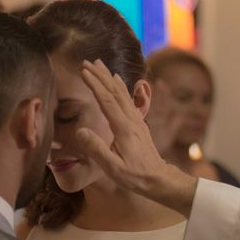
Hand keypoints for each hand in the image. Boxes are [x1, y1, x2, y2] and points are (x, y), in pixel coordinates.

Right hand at [76, 60, 196, 216]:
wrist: (158, 178)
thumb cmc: (134, 176)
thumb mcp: (112, 168)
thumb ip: (96, 149)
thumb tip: (81, 131)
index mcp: (123, 128)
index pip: (106, 100)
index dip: (94, 84)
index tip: (83, 71)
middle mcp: (131, 119)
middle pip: (114, 91)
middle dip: (100, 75)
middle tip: (87, 61)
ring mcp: (136, 120)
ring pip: (122, 93)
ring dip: (109, 77)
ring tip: (99, 64)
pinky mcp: (138, 122)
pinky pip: (128, 99)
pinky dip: (120, 86)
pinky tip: (117, 81)